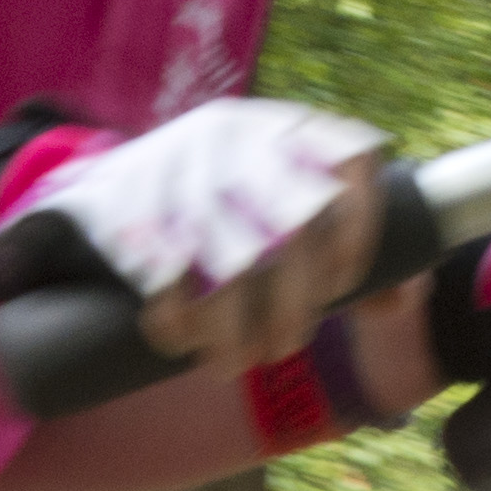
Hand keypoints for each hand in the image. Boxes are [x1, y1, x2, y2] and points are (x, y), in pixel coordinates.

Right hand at [0, 93, 387, 323]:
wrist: (94, 183)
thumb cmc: (211, 206)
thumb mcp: (270, 195)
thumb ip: (336, 237)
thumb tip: (396, 301)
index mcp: (281, 128)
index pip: (351, 160)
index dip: (361, 229)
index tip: (345, 284)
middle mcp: (235, 138)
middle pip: (295, 228)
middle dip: (295, 305)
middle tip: (283, 344)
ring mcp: (178, 170)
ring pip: (231, 267)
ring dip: (237, 331)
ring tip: (236, 362)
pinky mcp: (124, 207)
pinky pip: (165, 279)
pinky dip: (178, 324)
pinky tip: (183, 345)